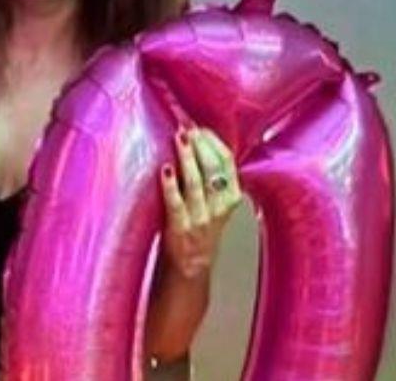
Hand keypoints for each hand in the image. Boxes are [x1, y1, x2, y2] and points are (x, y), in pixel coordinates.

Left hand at [158, 127, 241, 280]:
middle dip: (201, 145)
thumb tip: (196, 140)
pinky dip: (170, 186)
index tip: (200, 127)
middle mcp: (219, 208)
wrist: (190, 269)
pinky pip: (176, 204)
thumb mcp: (214, 203)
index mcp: (230, 198)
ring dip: (187, 158)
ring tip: (179, 138)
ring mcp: (201, 220)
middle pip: (214, 169)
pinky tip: (165, 169)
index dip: (213, 142)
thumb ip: (211, 178)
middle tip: (188, 128)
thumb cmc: (198, 229)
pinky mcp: (181, 229)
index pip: (227, 163)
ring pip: (197, 183)